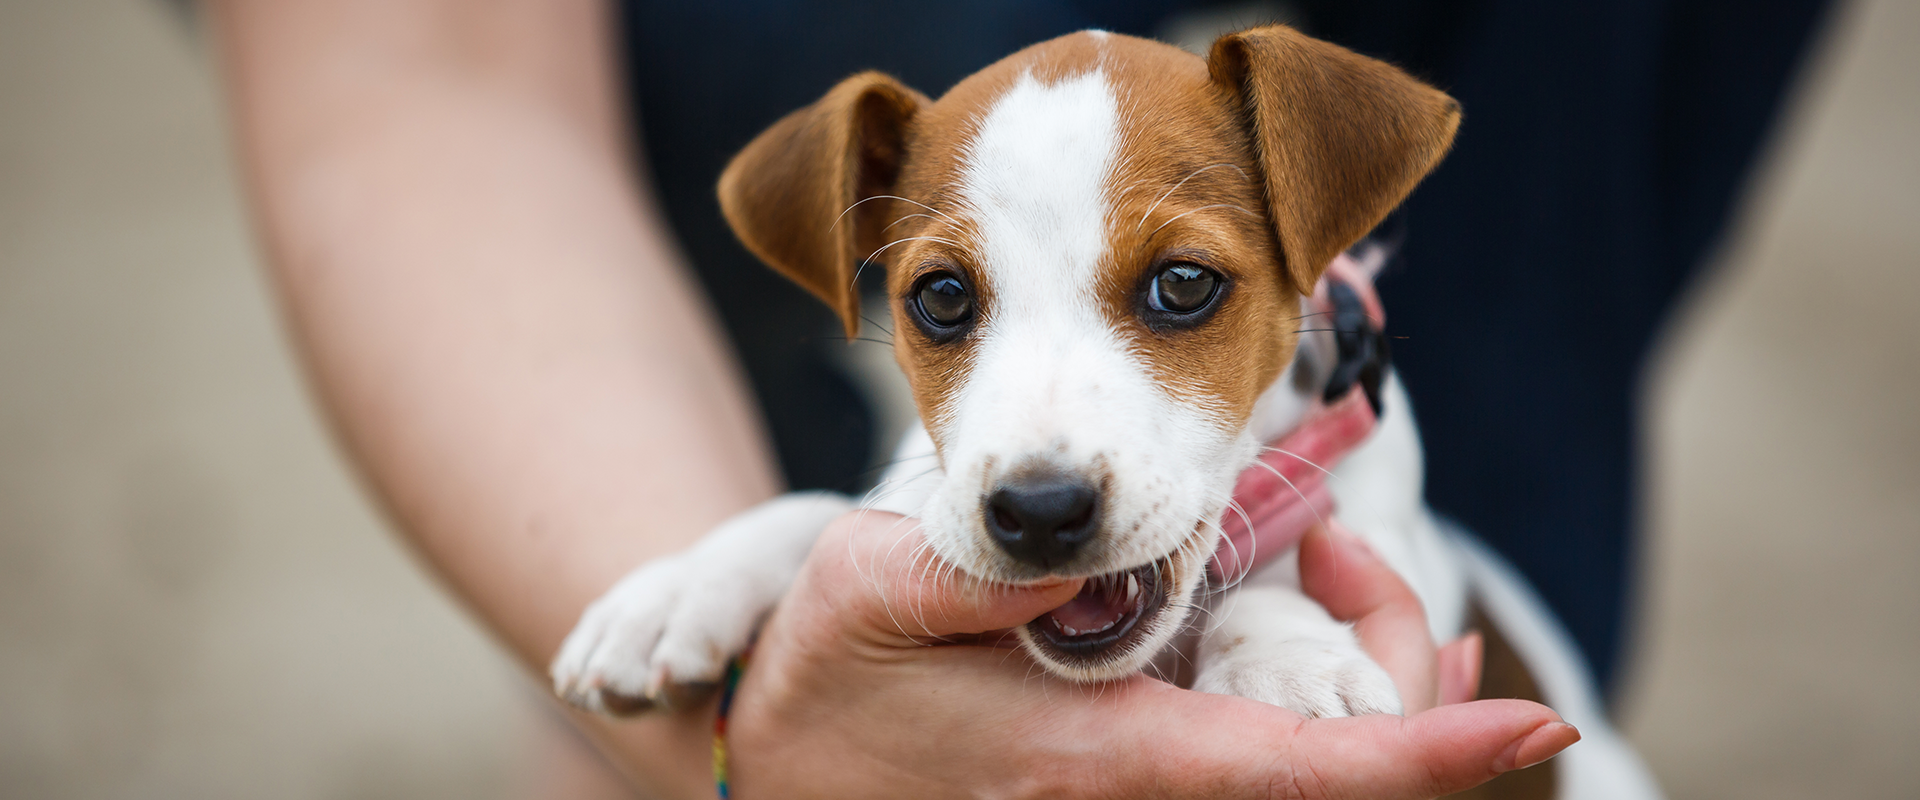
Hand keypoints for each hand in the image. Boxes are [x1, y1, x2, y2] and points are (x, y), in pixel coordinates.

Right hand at [726, 512, 1575, 798]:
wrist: (776, 768)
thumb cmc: (828, 678)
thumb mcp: (884, 588)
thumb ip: (1000, 562)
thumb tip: (1108, 534)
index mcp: (1102, 758)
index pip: (1303, 773)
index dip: (1429, 751)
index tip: (1526, 717)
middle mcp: (1139, 798)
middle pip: (1338, 778)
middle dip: (1405, 671)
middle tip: (1338, 538)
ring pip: (1308, 776)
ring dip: (1373, 685)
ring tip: (1347, 565)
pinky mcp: (1126, 787)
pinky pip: (1264, 772)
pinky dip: (1329, 713)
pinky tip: (1318, 631)